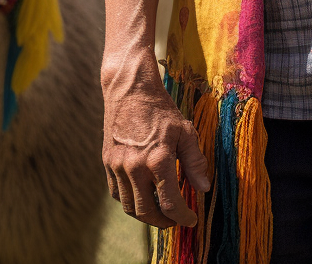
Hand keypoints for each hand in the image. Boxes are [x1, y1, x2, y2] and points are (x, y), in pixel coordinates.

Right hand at [102, 59, 209, 228]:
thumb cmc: (161, 109)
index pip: (170, 203)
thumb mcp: (185, 131)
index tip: (191, 220)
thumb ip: (194, 161)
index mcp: (158, 160)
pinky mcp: (107, 163)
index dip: (182, 217)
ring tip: (160, 212)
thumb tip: (204, 188)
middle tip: (175, 220)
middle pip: (147, 211)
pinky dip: (129, 201)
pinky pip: (117, 193)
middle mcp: (135, 167)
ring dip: (145, 215)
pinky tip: (142, 196)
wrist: (130, 90)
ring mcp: (118, 167)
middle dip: (163, 222)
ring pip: (129, 206)